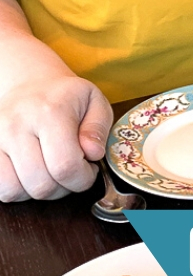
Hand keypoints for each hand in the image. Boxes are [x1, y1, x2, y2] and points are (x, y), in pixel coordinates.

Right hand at [0, 74, 112, 200]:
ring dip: (39, 192)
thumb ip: (98, 128)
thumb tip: (93, 152)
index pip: (65, 166)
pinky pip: (0, 188)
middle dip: (64, 188)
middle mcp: (18, 124)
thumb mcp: (94, 101)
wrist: (30, 83)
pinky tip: (32, 175)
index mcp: (50, 111)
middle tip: (72, 172)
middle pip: (41, 184)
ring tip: (51, 172)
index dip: (82, 179)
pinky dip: (18, 190)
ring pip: (16, 191)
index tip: (89, 170)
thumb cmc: (66, 97)